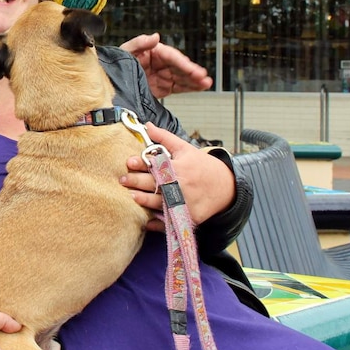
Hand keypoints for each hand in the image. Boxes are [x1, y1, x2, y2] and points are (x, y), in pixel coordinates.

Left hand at [119, 123, 234, 230]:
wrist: (226, 187)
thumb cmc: (202, 166)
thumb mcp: (185, 149)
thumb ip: (164, 138)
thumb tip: (147, 126)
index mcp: (178, 168)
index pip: (157, 165)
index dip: (141, 163)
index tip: (129, 162)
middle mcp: (181, 186)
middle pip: (155, 184)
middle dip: (137, 182)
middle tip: (123, 180)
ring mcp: (185, 203)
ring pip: (159, 203)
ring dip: (144, 200)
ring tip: (132, 197)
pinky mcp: (189, 217)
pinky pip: (170, 221)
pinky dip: (157, 223)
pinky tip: (146, 222)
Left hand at [120, 33, 211, 97]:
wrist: (111, 82)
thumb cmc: (117, 62)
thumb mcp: (125, 51)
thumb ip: (139, 43)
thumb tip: (154, 36)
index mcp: (153, 52)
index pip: (171, 56)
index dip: (182, 63)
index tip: (191, 68)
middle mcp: (161, 63)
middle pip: (180, 67)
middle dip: (192, 72)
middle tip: (203, 78)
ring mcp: (163, 75)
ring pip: (182, 77)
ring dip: (195, 80)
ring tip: (206, 83)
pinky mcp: (164, 86)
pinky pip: (179, 86)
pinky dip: (190, 87)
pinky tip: (201, 87)